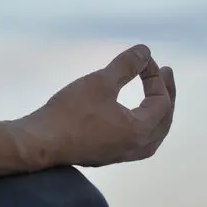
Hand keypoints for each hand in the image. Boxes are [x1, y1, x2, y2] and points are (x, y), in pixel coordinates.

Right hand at [24, 45, 176, 167]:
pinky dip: (142, 125)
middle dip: (166, 94)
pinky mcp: (106, 156)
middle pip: (163, 120)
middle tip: (164, 72)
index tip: (143, 59)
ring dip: (157, 114)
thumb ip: (126, 65)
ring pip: (152, 136)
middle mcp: (136, 148)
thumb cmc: (70, 112)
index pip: (161, 101)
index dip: (156, 76)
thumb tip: (145, 50)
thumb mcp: (101, 82)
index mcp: (140, 131)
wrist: (40, 142)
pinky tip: (131, 116)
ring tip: (155, 97)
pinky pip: (137, 142)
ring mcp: (121, 155)